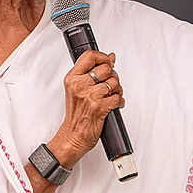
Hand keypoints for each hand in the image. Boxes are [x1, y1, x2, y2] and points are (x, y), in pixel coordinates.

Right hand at [48, 51, 124, 167]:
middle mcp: (79, 85)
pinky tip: (114, 104)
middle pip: (106, 69)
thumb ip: (93, 72)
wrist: (73, 136)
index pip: (90, 56)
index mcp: (72, 78)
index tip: (109, 62)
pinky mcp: (99, 107)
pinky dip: (120, 101)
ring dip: (117, 90)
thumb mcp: (78, 89)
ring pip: (114, 83)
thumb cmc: (76, 114)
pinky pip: (117, 97)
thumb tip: (111, 57)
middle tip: (110, 85)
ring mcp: (89, 96)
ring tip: (111, 96)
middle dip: (113, 76)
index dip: (103, 57)